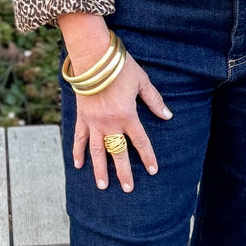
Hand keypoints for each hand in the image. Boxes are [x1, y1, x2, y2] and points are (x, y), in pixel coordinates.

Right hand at [58, 14, 171, 192]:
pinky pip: (78, 138)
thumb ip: (154, 101)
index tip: (153, 170)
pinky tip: (77, 165)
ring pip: (96, 151)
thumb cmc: (120, 67)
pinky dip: (77, 152)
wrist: (93, 57)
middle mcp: (109, 123)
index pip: (140, 142)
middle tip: (128, 189)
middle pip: (117, 153)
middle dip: (123, 173)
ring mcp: (93, 122)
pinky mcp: (81, 117)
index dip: (148, 157)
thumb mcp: (142, 82)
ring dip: (99, 169)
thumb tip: (168, 116)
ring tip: (102, 185)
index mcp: (127, 116)